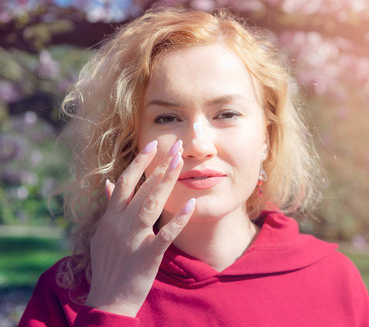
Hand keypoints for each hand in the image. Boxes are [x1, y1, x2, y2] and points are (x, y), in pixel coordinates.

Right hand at [85, 140, 194, 316]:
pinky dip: (178, 221)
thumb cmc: (108, 264)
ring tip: (180, 164)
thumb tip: (108, 182)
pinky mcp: (147, 256)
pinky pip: (165, 235)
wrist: (109, 299)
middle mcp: (120, 225)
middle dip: (159, 166)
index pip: (124, 183)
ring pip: (151, 205)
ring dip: (167, 183)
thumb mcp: (101, 234)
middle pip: (141, 189)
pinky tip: (191, 206)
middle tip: (176, 147)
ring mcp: (133, 240)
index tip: (153, 145)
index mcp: (110, 218)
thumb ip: (108, 207)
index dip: (138, 162)